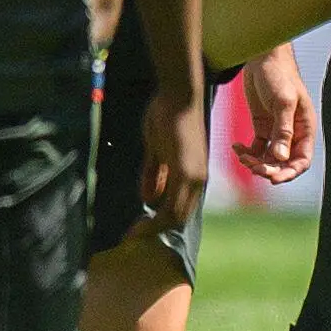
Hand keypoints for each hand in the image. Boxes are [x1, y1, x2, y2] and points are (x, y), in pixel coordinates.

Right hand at [134, 92, 208, 238]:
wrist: (179, 94)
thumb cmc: (167, 117)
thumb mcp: (158, 151)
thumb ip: (155, 174)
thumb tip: (148, 199)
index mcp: (193, 175)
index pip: (179, 210)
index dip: (158, 223)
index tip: (138, 230)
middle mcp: (197, 180)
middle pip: (178, 218)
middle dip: (154, 230)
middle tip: (132, 236)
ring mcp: (193, 176)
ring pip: (175, 216)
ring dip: (154, 228)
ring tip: (134, 234)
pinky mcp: (186, 171)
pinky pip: (172, 206)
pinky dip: (155, 220)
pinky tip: (139, 225)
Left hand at [233, 43, 315, 184]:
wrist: (263, 57)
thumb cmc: (279, 75)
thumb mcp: (283, 101)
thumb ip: (282, 130)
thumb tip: (279, 158)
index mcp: (304, 128)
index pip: (301, 160)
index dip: (290, 173)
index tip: (274, 179)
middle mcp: (292, 133)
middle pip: (283, 163)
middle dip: (269, 169)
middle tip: (253, 167)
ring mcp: (276, 131)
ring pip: (268, 158)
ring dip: (255, 162)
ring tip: (242, 156)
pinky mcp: (262, 126)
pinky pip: (256, 148)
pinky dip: (247, 152)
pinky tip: (236, 147)